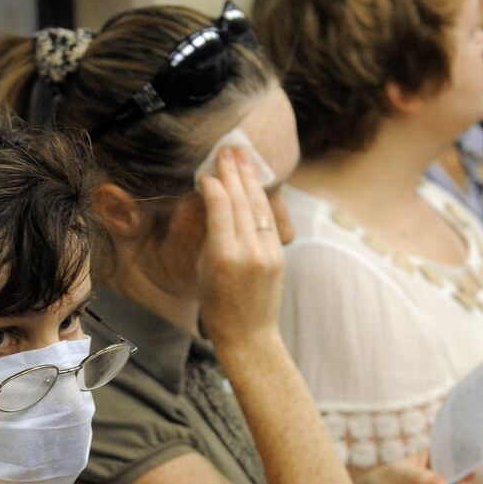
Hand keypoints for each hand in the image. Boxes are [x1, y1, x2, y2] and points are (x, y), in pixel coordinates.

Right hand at [196, 148, 285, 346]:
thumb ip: (211, 233)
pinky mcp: (279, 256)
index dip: (213, 184)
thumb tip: (215, 201)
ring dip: (250, 178)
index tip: (206, 171)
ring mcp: (268, 253)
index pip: (220, 206)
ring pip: (259, 206)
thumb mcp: (202, 268)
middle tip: (226, 149)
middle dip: (233, 172)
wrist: (248, 334)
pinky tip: (255, 183)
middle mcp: (249, 252)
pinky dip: (260, 198)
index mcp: (223, 256)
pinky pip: (269, 220)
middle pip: (241, 200)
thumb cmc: (216, 304)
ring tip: (243, 156)